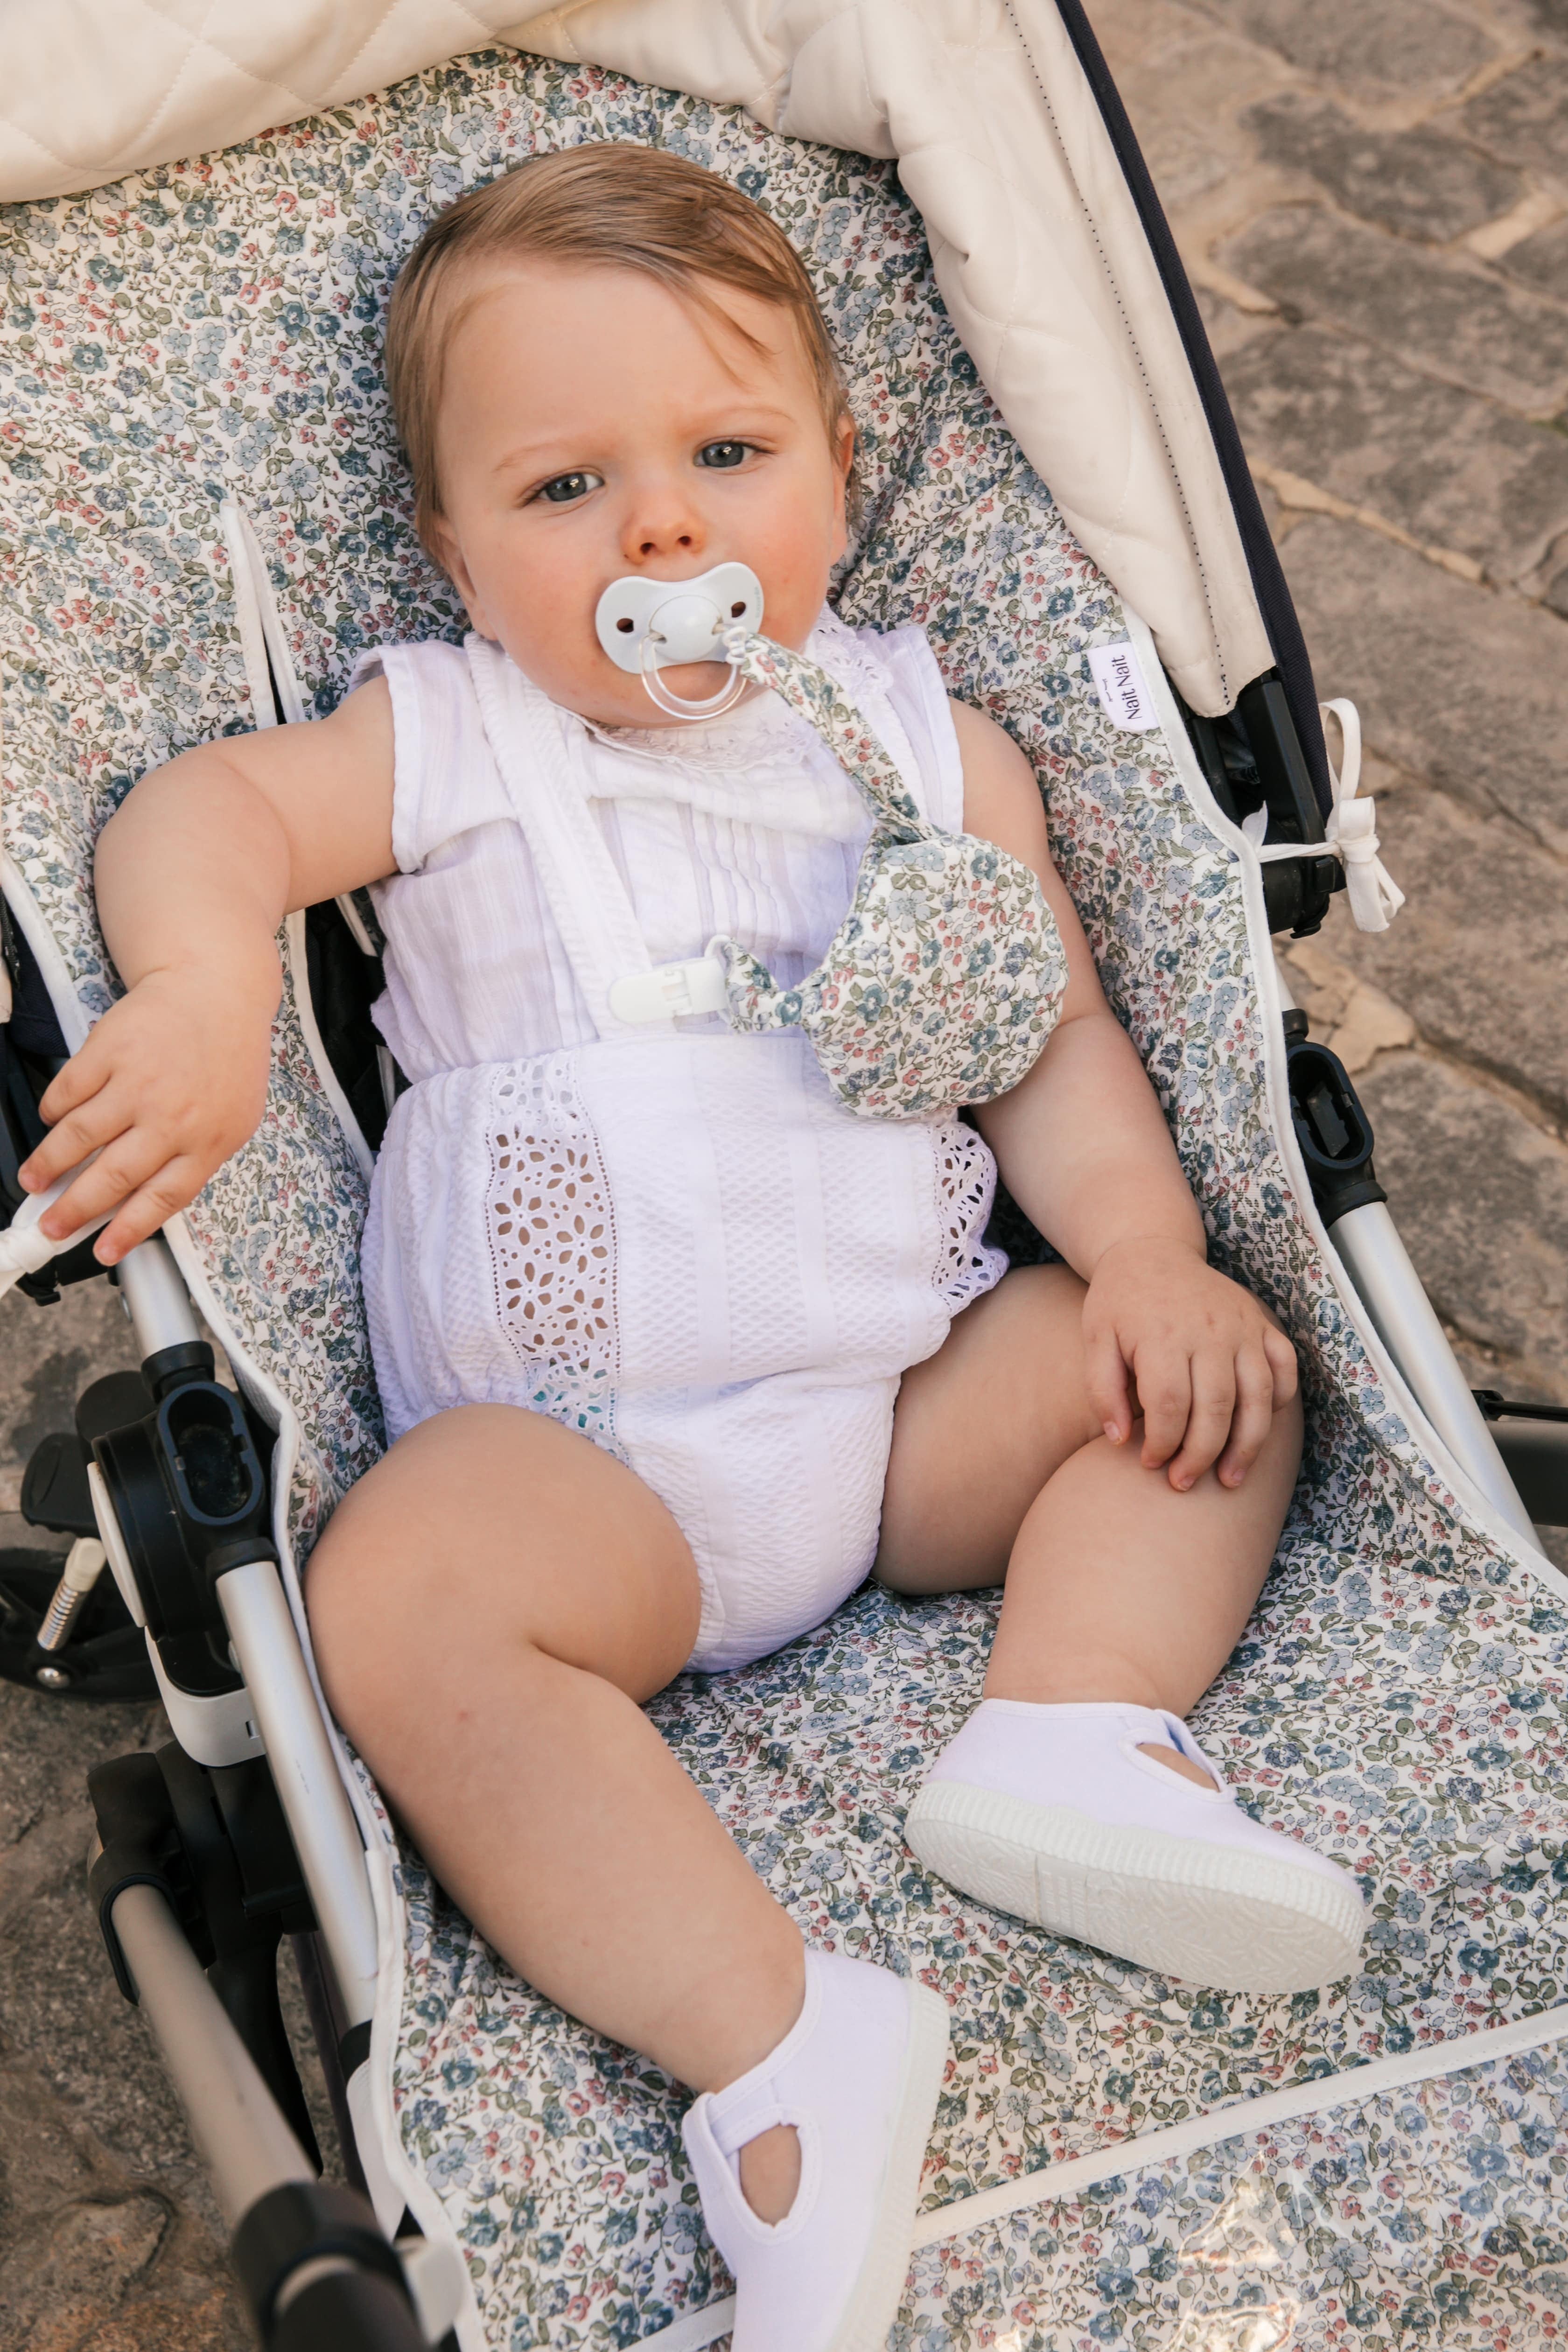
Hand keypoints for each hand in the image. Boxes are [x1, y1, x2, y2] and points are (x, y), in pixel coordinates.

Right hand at [18, 961, 277, 1264]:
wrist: (217, 992)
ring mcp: (137, 1082)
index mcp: (207, 1141)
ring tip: (33, 1181)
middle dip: (73, 1209)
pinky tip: (51, 1123)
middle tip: (49, 1226)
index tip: (100, 1251)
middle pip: (112, 1176)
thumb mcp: (230, 1121)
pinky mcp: (109, 1050)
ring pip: (78, 1137)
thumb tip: (141, 1203)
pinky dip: (52, 1112)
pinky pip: (67, 1092)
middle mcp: (172, 1117)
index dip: (126, 1231)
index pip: (161, 1200)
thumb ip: (193, 1160)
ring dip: (48, 1166)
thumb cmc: (226, 1060)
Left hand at [1082, 1236, 1297, 1490]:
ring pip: (1258, 1397)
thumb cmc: (1118, 1301)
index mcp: (1162, 1334)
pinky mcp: (1260, 1323)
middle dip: (1201, 1455)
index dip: (1161, 1443)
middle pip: (1216, 1408)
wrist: (1150, 1250)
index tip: (1150, 1464)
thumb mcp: (1095, 1338)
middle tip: (1183, 1482)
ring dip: (1247, 1445)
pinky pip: (1284, 1367)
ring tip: (1229, 1479)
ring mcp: (1242, 1325)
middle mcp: (1208, 1330)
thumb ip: (1102, 1389)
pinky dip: (1281, 1401)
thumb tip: (1120, 1440)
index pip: (1169, 1405)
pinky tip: (1260, 1429)